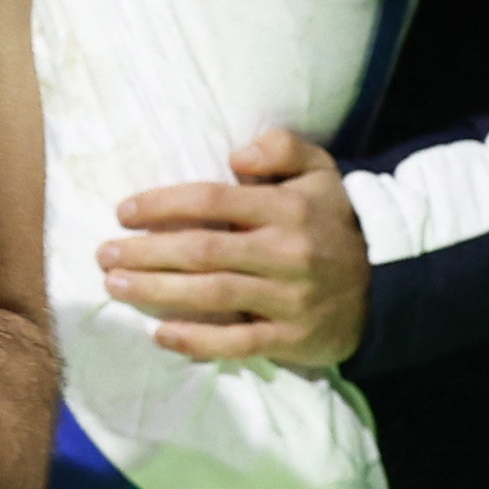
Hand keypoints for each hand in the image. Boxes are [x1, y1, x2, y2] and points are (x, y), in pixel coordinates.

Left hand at [98, 130, 368, 366]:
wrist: (386, 285)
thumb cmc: (333, 223)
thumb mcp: (322, 171)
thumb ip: (282, 148)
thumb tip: (236, 156)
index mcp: (287, 208)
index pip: (213, 200)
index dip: (163, 204)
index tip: (123, 211)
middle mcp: (287, 251)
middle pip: (203, 250)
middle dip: (147, 251)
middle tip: (103, 254)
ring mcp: (290, 298)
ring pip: (213, 294)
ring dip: (158, 291)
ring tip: (116, 285)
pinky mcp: (293, 338)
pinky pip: (238, 341)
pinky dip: (197, 340)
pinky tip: (160, 335)